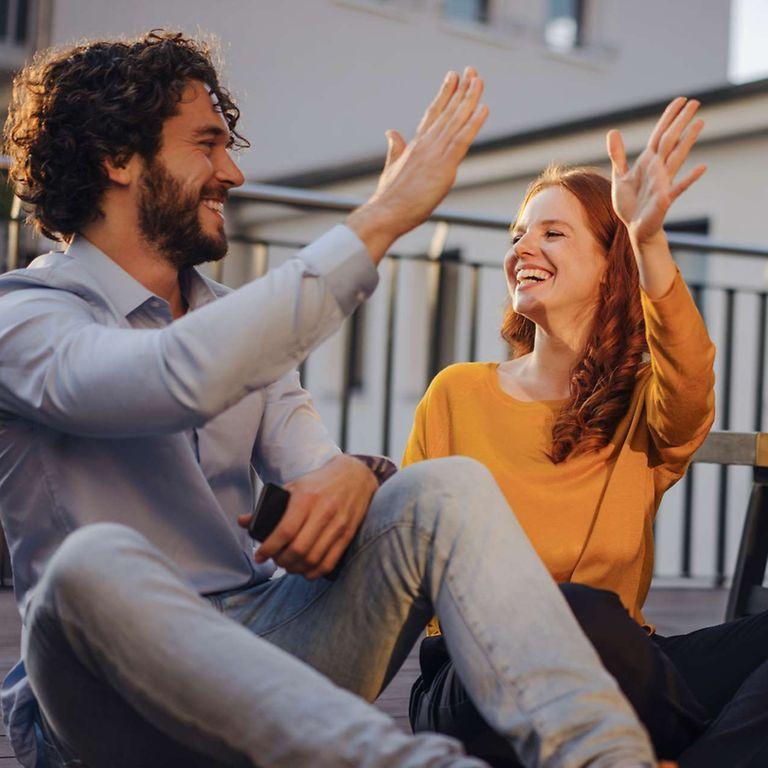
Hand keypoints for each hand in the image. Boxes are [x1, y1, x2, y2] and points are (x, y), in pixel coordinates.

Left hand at [237, 454, 377, 578]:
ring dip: (296, 568)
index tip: (259, 556)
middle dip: (282, 561)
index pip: (285, 531)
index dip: (269, 548)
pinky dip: (314, 572)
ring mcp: (338, 524)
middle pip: (298, 549)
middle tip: (275, 561)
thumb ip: (269, 506)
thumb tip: (243, 521)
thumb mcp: (294, 487)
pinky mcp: (348, 534)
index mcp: (306, 498)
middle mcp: (323, 511)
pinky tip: (305, 570)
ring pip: (313, 559)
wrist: (355, 476)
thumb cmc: (319, 483)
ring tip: (288, 566)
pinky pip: (329, 562)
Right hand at [347, 67, 488, 262]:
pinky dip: (473, 123)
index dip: (445, 94)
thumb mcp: (391, 167)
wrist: (386, 212)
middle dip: (461, 90)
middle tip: (472, 71)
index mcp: (415, 145)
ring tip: (479, 80)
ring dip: (470, 99)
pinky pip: (462, 140)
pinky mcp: (444, 166)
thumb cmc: (388, 197)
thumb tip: (391, 132)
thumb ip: (395, 148)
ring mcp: (435, 153)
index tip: (453, 77)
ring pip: (456, 121)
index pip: (433, 114)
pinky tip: (483, 108)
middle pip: (448, 112)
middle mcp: (426, 144)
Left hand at [607, 97, 705, 248]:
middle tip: (696, 101)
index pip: (660, 134)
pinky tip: (702, 167)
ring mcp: (663, 182)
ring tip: (700, 122)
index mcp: (648, 162)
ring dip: (688, 141)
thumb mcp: (620, 176)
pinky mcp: (665, 199)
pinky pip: (679, 188)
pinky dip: (690, 178)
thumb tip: (613, 131)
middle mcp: (658, 168)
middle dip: (681, 122)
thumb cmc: (630, 203)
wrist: (635, 227)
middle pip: (671, 140)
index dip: (668, 117)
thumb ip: (618, 155)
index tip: (681, 99)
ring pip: (677, 158)